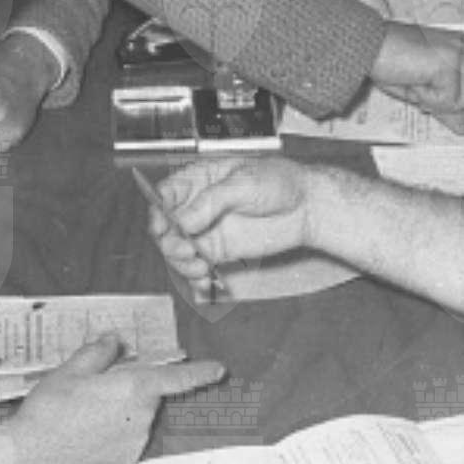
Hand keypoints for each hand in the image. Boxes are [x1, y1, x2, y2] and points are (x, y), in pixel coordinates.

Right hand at [10, 334, 225, 463]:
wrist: (29, 456)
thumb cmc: (50, 408)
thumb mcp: (71, 370)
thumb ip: (99, 352)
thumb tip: (115, 341)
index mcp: (134, 388)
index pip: (176, 377)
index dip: (200, 372)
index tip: (220, 370)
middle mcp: (142, 417)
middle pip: (148, 395)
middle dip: (130, 388)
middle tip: (94, 389)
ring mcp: (134, 443)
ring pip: (137, 417)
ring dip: (121, 411)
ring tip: (83, 414)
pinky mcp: (123, 462)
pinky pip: (127, 439)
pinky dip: (114, 433)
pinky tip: (86, 433)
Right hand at [147, 155, 317, 289]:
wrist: (306, 207)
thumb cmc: (279, 182)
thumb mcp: (244, 182)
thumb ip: (211, 201)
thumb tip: (183, 220)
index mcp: (200, 179)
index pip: (166, 193)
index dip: (157, 209)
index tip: (162, 225)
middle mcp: (198, 205)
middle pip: (166, 226)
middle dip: (169, 241)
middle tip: (185, 250)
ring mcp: (207, 230)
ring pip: (177, 250)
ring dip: (181, 263)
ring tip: (199, 268)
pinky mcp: (219, 251)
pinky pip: (197, 267)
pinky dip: (195, 279)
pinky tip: (204, 283)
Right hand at [370, 22, 463, 134]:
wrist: (367, 46)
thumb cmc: (387, 62)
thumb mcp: (422, 90)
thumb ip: (446, 105)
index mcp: (459, 48)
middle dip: (446, 105)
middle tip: (418, 88)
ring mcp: (459, 54)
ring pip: (461, 102)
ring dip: (432, 99)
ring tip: (412, 79)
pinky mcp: (450, 64)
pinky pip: (447, 100)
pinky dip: (427, 97)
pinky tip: (414, 79)